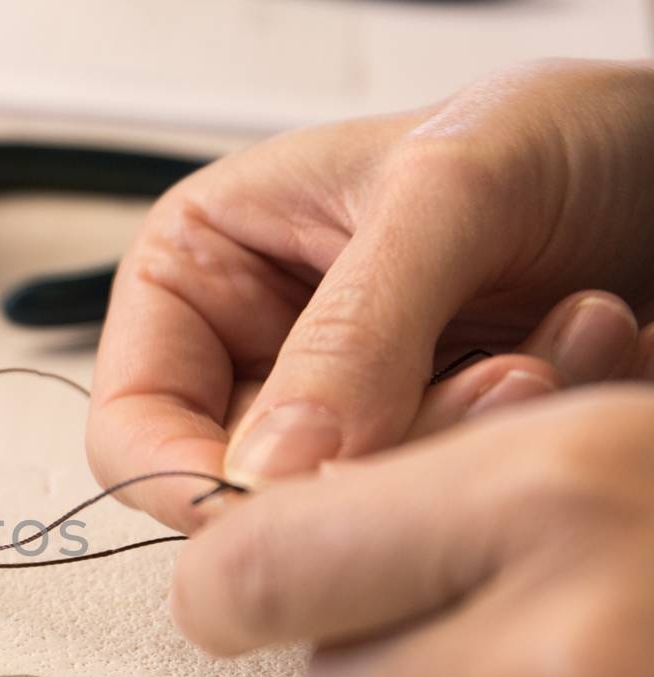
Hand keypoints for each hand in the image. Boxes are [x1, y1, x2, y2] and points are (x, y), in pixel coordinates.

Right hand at [88, 60, 653, 530]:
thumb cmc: (559, 134)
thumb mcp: (448, 192)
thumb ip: (353, 330)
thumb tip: (268, 471)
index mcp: (203, 271)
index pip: (134, 426)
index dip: (190, 481)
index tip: (286, 504)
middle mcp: (260, 351)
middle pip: (245, 485)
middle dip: (372, 455)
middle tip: (487, 385)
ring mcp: (345, 411)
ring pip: (341, 514)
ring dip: (461, 450)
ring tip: (547, 355)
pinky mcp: (426, 449)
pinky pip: (430, 514)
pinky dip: (510, 461)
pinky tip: (569, 364)